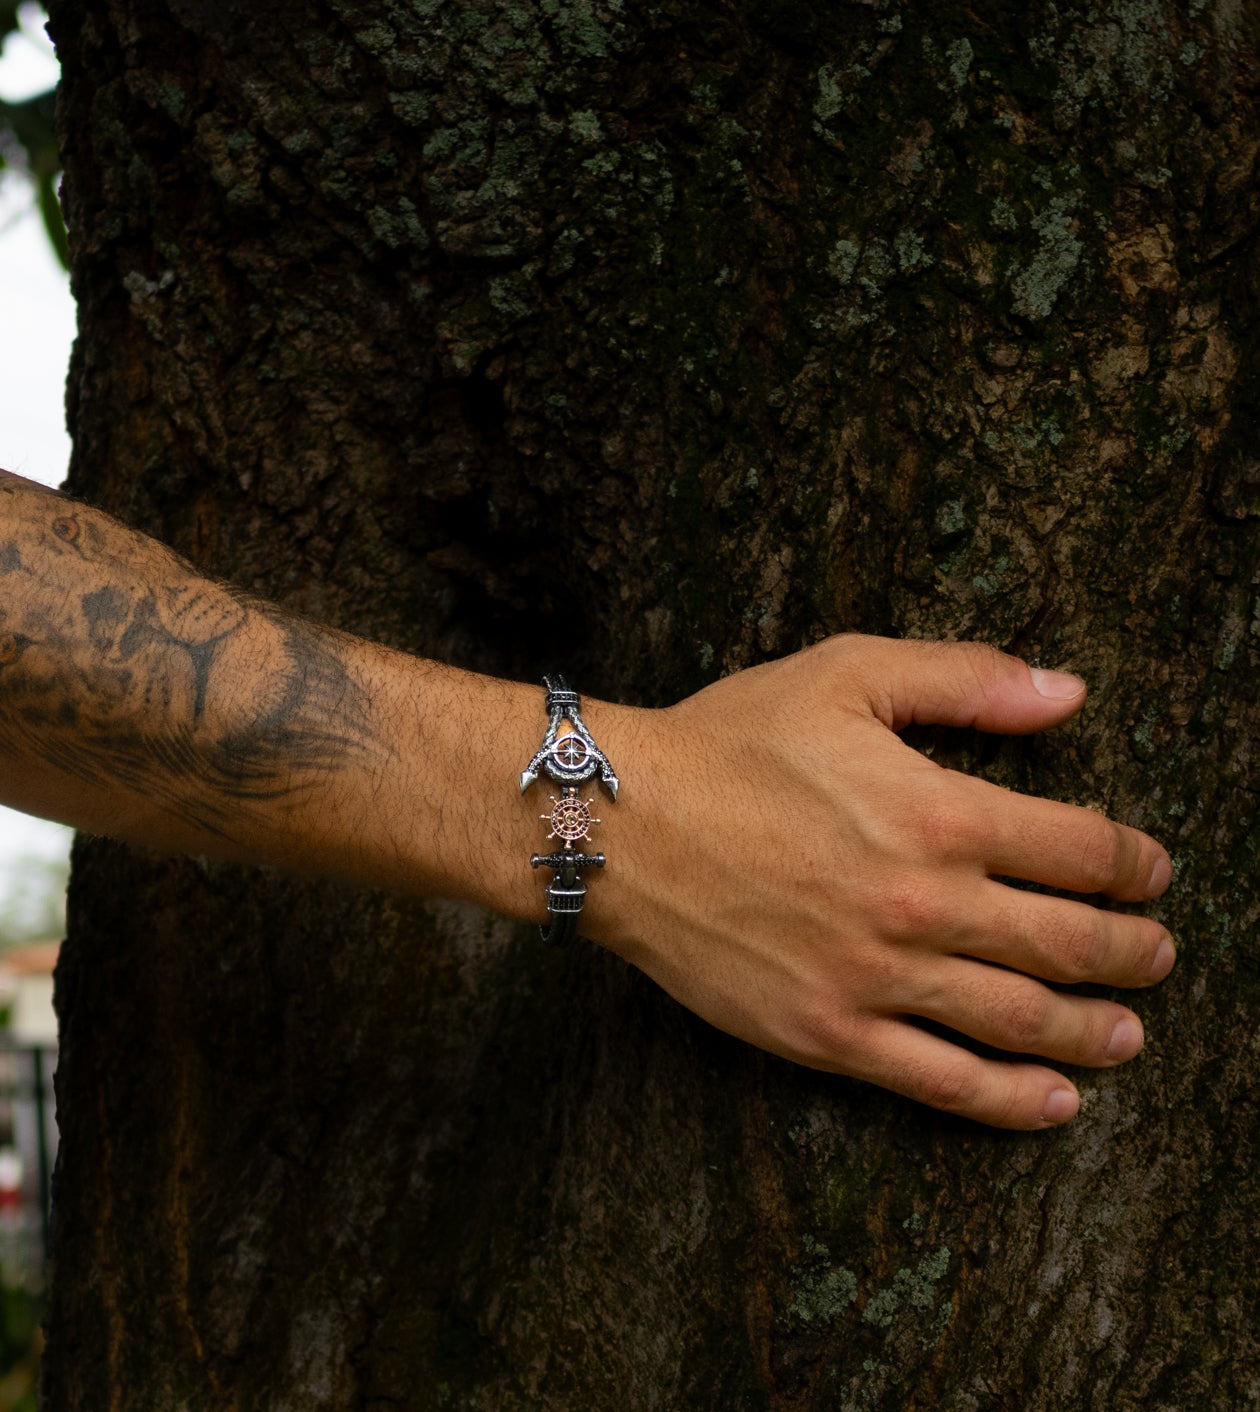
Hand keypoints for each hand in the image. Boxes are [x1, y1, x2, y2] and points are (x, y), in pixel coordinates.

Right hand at [591, 636, 1174, 1128]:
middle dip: (1133, 950)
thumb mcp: (843, 675)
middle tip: (1157, 953)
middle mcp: (923, 904)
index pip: (1082, 849)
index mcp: (938, 812)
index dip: (1135, 863)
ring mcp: (877, 977)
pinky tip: (1054, 1100)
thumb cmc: (726, 743)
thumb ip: (962, 678)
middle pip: (1070, 943)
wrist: (619, 823)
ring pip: (1021, 1020)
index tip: (1151, 871)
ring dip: (1094, 1029)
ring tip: (1128, 1032)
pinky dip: (1013, 1099)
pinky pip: (942, 1082)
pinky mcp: (828, 1031)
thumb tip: (1068, 694)